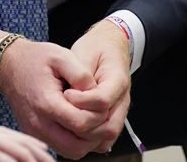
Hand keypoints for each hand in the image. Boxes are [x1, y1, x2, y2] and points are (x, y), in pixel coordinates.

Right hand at [0, 38, 105, 158]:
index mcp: (46, 102)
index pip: (81, 124)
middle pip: (77, 147)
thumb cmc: (36, 58)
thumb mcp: (61, 56)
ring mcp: (35, 132)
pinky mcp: (34, 135)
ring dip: (86, 141)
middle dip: (95, 133)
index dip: (98, 115)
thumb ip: (81, 75)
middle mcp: (38, 123)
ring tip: (90, 118)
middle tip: (98, 114)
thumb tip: (97, 94)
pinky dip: (74, 141)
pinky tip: (77, 122)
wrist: (9, 66)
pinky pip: (61, 148)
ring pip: (70, 152)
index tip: (98, 100)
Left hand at [65, 21, 132, 153]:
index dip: (81, 101)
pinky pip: (104, 139)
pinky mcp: (112, 119)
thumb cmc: (95, 49)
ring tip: (66, 122)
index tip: (66, 93)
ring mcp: (119, 112)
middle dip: (83, 125)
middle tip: (64, 113)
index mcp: (118, 80)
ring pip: (107, 137)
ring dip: (86, 136)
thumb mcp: (85, 52)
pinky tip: (72, 129)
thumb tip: (71, 95)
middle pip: (108, 127)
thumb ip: (80, 74)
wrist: (108, 47)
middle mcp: (123, 100)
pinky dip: (89, 140)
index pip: (102, 100)